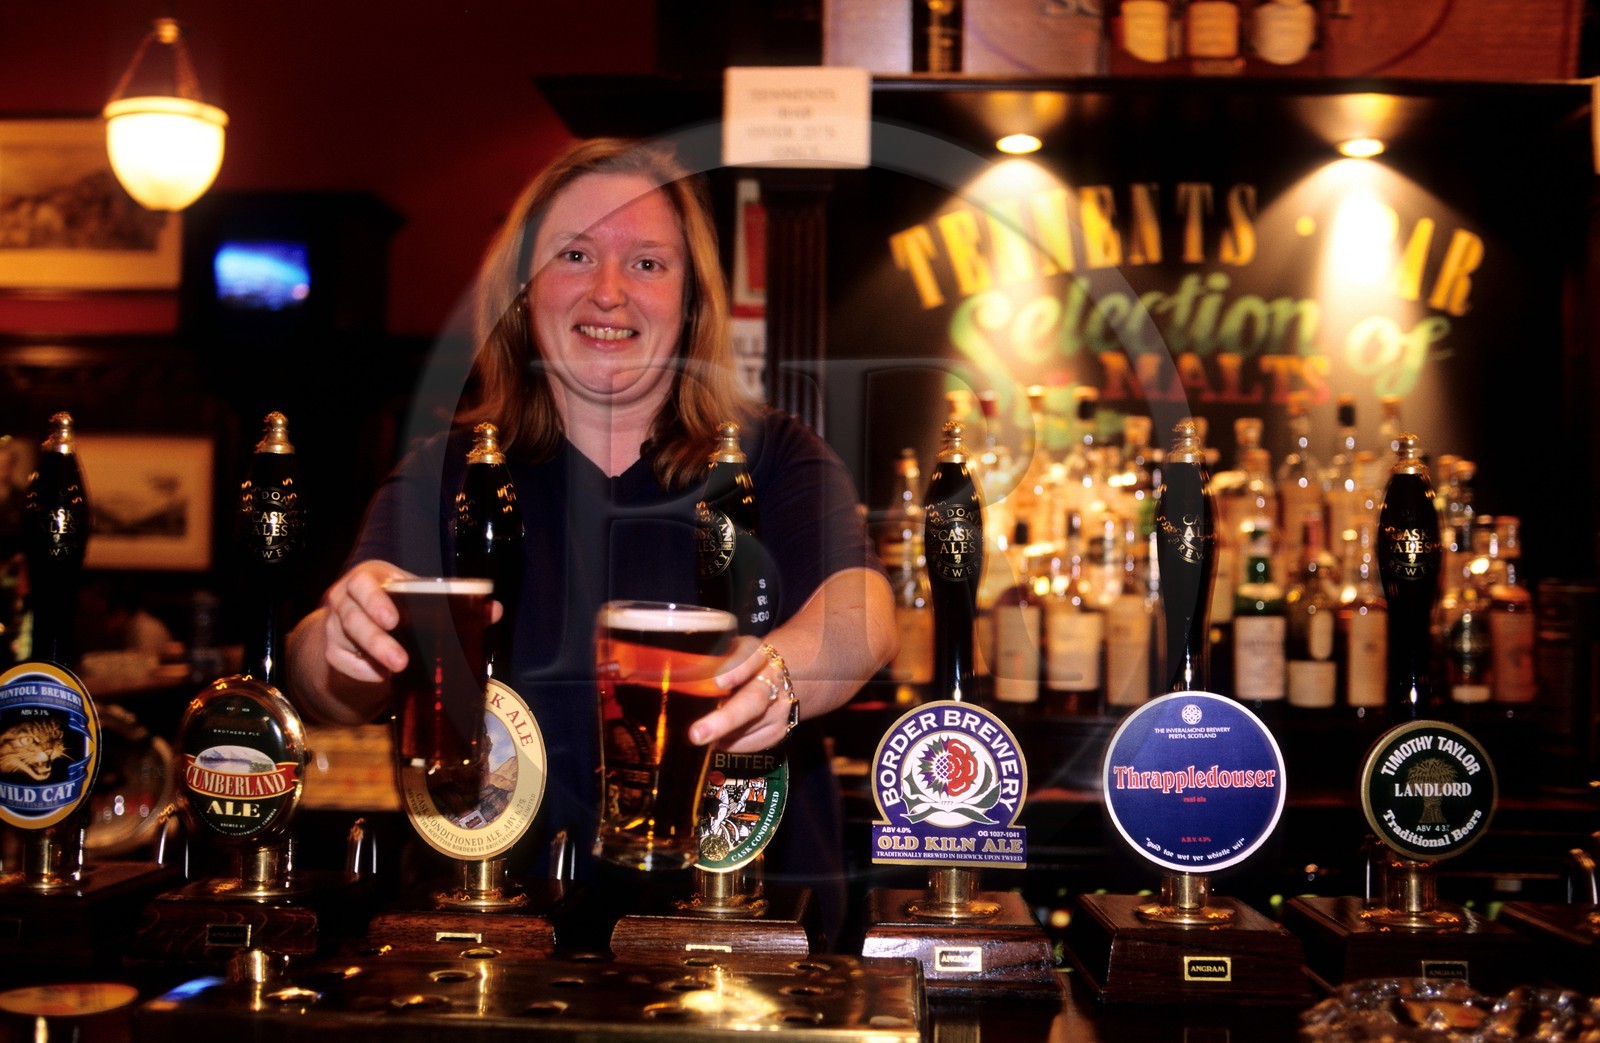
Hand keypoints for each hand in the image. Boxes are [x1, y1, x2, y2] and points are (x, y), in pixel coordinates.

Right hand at [320, 559, 413, 681]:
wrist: (360, 612)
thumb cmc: (392, 598)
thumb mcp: (404, 588)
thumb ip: (423, 596)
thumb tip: (463, 609)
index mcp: (364, 578)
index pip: (361, 584)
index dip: (375, 602)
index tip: (393, 621)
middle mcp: (342, 598)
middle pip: (353, 619)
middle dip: (377, 641)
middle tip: (400, 660)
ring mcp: (333, 624)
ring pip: (346, 642)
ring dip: (374, 657)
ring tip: (398, 668)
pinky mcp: (331, 649)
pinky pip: (342, 663)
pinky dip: (364, 671)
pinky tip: (383, 674)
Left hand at [689, 637, 795, 752]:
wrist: (785, 675)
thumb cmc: (742, 664)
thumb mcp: (729, 653)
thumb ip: (709, 664)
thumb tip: (672, 682)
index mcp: (758, 654)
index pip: (750, 658)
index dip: (736, 670)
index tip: (719, 682)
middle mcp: (774, 681)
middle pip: (751, 702)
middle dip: (724, 720)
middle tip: (696, 734)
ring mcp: (780, 708)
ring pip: (745, 730)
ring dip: (719, 734)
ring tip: (701, 730)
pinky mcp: (779, 731)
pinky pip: (747, 745)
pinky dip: (727, 743)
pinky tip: (719, 736)